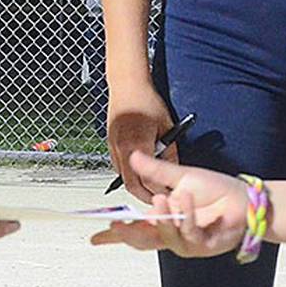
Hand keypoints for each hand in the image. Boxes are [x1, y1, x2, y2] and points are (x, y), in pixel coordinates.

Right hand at [91, 151, 248, 257]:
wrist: (245, 199)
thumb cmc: (216, 190)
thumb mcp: (181, 176)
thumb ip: (156, 170)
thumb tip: (132, 157)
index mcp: (164, 220)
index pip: (135, 229)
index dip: (114, 235)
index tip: (94, 237)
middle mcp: (172, 235)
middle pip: (143, 241)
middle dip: (128, 234)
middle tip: (116, 224)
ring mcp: (187, 243)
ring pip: (164, 238)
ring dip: (162, 218)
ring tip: (162, 198)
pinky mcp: (203, 246)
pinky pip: (188, 234)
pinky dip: (184, 216)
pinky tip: (184, 200)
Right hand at [107, 79, 174, 201]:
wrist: (126, 86)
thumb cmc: (146, 101)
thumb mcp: (166, 127)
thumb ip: (169, 151)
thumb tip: (175, 170)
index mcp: (138, 145)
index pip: (149, 180)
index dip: (161, 192)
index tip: (170, 196)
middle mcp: (122, 149)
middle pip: (132, 185)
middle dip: (146, 196)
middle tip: (160, 201)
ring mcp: (113, 148)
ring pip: (124, 178)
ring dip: (137, 187)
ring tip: (152, 189)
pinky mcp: (110, 145)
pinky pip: (119, 168)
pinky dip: (129, 175)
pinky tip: (140, 174)